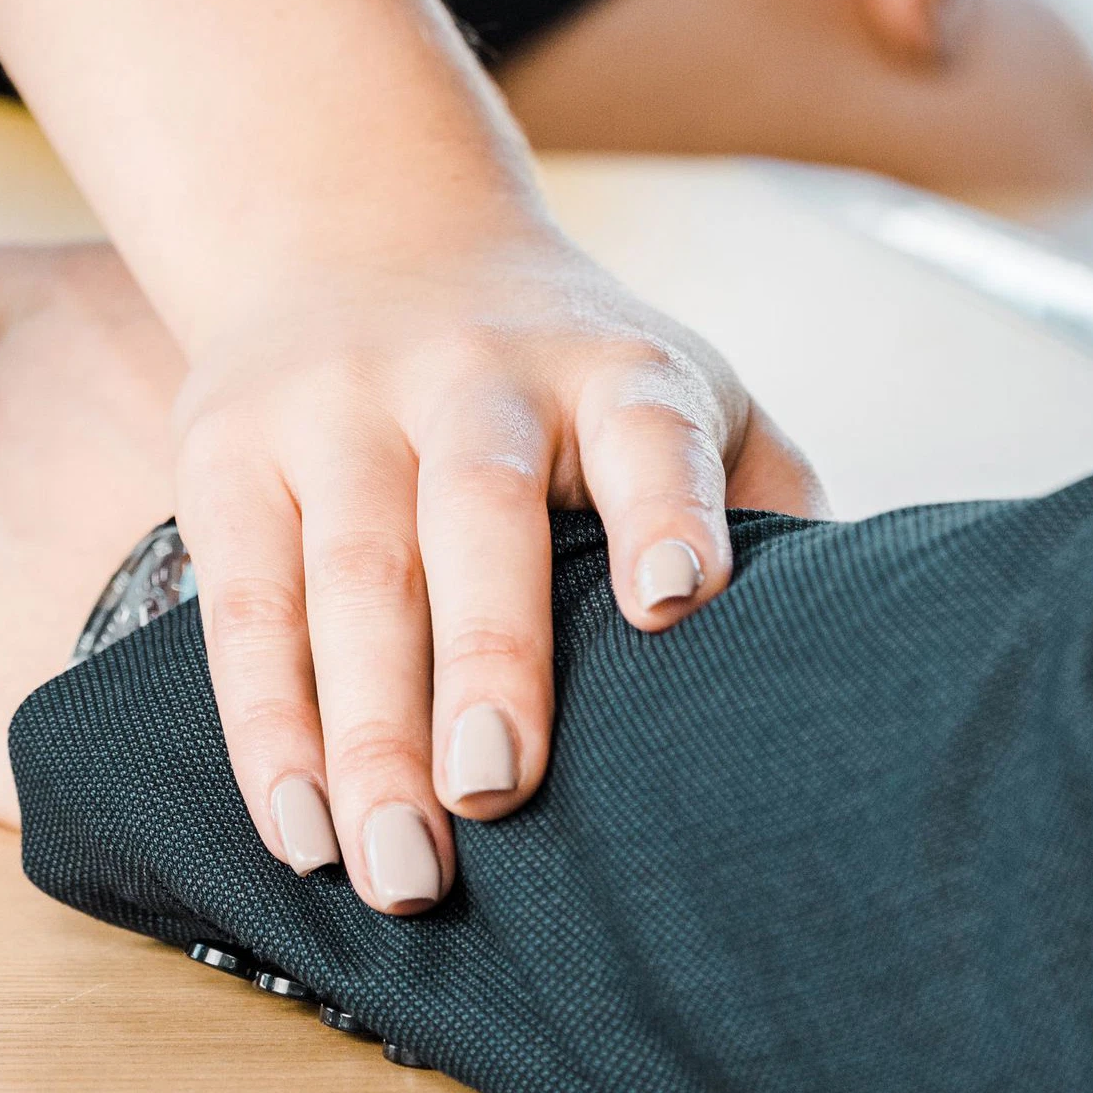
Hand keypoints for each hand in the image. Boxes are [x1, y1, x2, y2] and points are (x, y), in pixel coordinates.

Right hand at [0, 239, 828, 903]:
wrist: (360, 227)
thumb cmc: (566, 372)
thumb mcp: (677, 392)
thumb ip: (762, 504)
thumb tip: (860, 651)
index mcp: (613, 368)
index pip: (650, 431)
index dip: (666, 510)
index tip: (677, 600)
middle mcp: (473, 372)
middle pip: (476, 509)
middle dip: (485, 656)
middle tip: (492, 796)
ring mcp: (340, 402)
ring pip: (347, 570)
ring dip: (366, 727)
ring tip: (398, 865)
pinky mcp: (231, 446)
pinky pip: (240, 598)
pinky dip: (265, 723)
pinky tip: (299, 827)